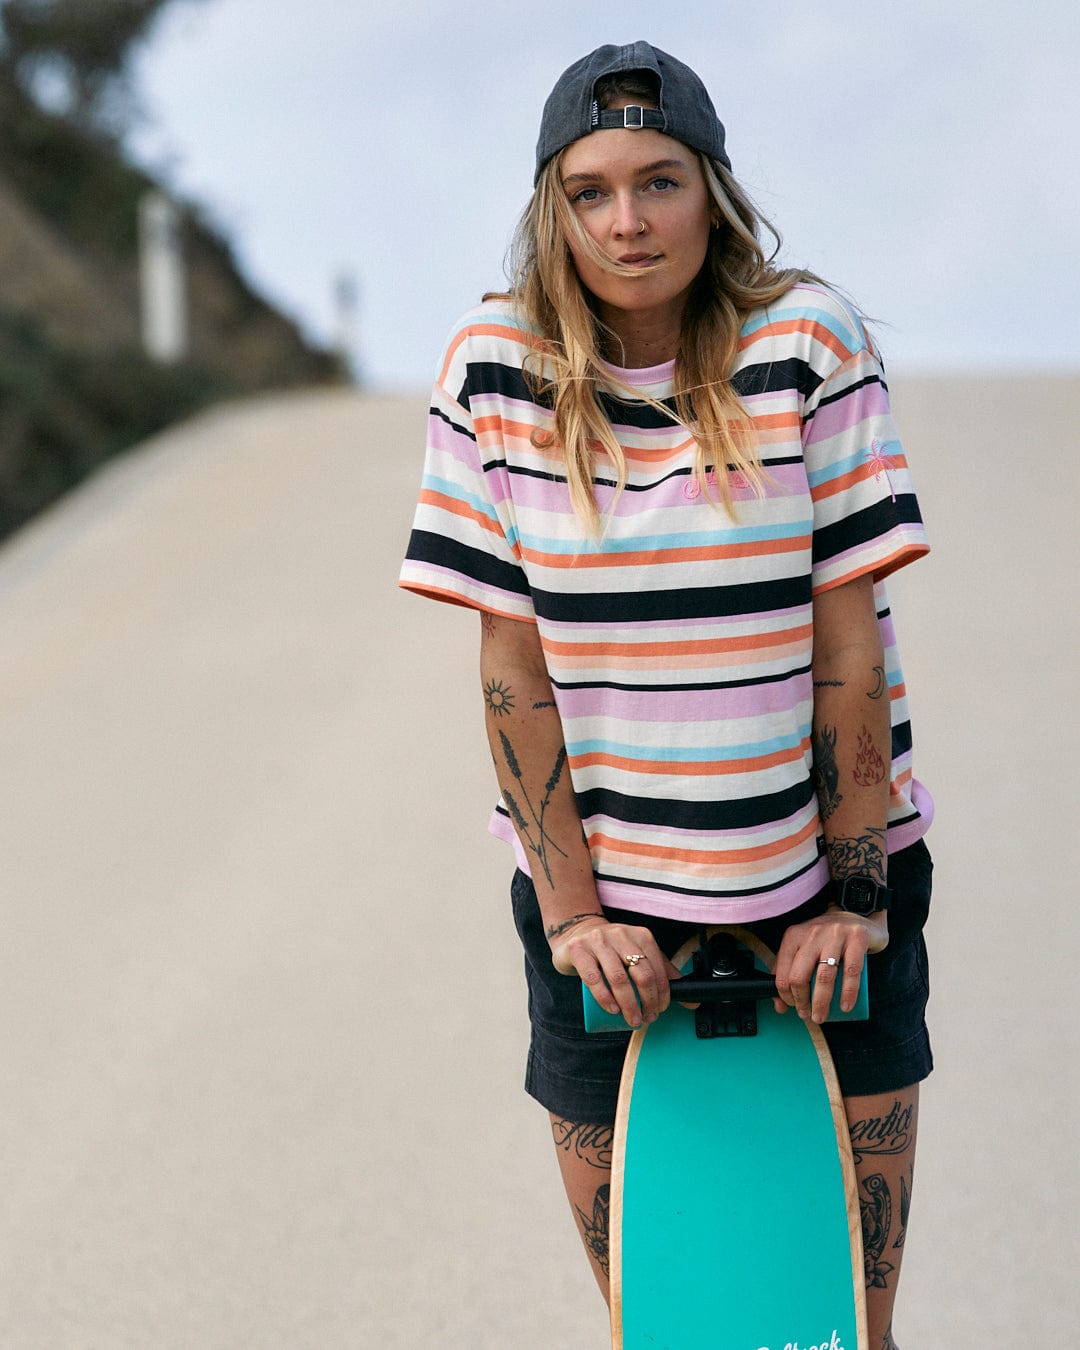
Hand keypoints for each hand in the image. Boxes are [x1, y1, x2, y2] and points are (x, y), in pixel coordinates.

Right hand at [550, 918, 681, 1028]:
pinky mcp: (579, 950)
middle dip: (648, 1001)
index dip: (662, 993)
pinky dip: (604, 997)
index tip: (660, 1009)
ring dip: (629, 1004)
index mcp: (641, 936)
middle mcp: (621, 934)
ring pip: (618, 977)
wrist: (578, 933)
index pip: (657, 968)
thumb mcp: (639, 954)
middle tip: (646, 1017)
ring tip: (632, 1018)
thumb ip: (663, 971)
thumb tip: (690, 998)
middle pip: (641, 973)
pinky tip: (612, 1009)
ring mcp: (598, 941)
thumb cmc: (613, 949)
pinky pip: (593, 977)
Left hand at [773, 906, 888, 1023]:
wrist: (857, 917)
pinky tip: (845, 1006)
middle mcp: (812, 933)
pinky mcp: (857, 939)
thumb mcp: (803, 949)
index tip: (793, 1007)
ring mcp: (835, 935)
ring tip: (821, 1016)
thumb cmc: (827, 939)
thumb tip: (779, 1005)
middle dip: (801, 1001)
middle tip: (807, 1015)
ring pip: (824, 976)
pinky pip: (851, 971)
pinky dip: (848, 993)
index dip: (785, 996)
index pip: (783, 972)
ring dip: (821, 1002)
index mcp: (794, 936)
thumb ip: (788, 972)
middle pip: (800, 975)